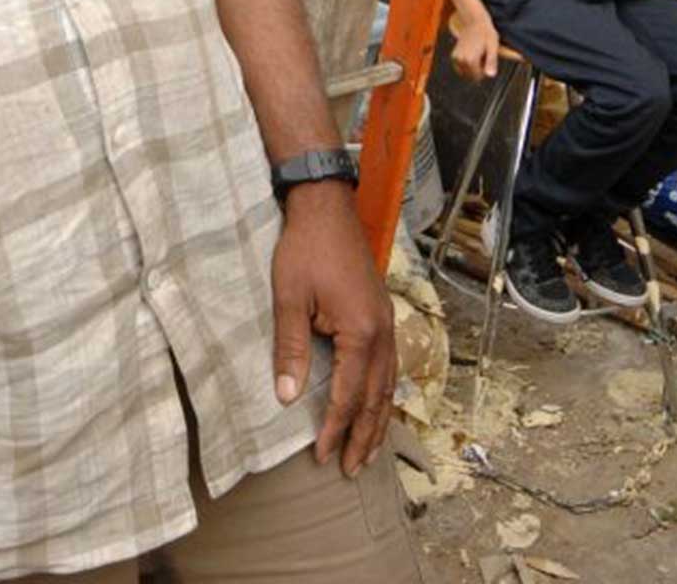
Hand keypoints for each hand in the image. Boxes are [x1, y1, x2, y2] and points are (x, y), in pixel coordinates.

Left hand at [270, 181, 396, 474]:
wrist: (327, 207)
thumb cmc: (305, 249)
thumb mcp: (289, 298)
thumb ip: (291, 349)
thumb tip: (286, 396)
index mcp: (361, 331)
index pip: (349, 395)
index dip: (334, 428)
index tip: (321, 456)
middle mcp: (382, 332)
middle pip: (377, 397)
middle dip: (364, 436)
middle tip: (350, 469)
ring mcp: (387, 322)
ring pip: (389, 384)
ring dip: (379, 420)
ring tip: (369, 451)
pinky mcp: (383, 314)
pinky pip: (390, 366)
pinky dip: (384, 393)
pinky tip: (378, 405)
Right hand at [450, 17, 501, 81]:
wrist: (474, 21)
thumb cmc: (486, 33)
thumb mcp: (493, 46)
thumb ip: (492, 62)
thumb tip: (491, 75)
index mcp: (470, 60)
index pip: (478, 76)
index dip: (485, 69)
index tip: (487, 56)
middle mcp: (461, 61)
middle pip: (471, 76)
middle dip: (478, 69)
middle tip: (482, 54)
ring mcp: (456, 59)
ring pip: (466, 72)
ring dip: (473, 67)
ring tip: (477, 52)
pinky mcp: (454, 56)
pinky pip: (462, 68)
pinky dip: (467, 64)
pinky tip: (472, 53)